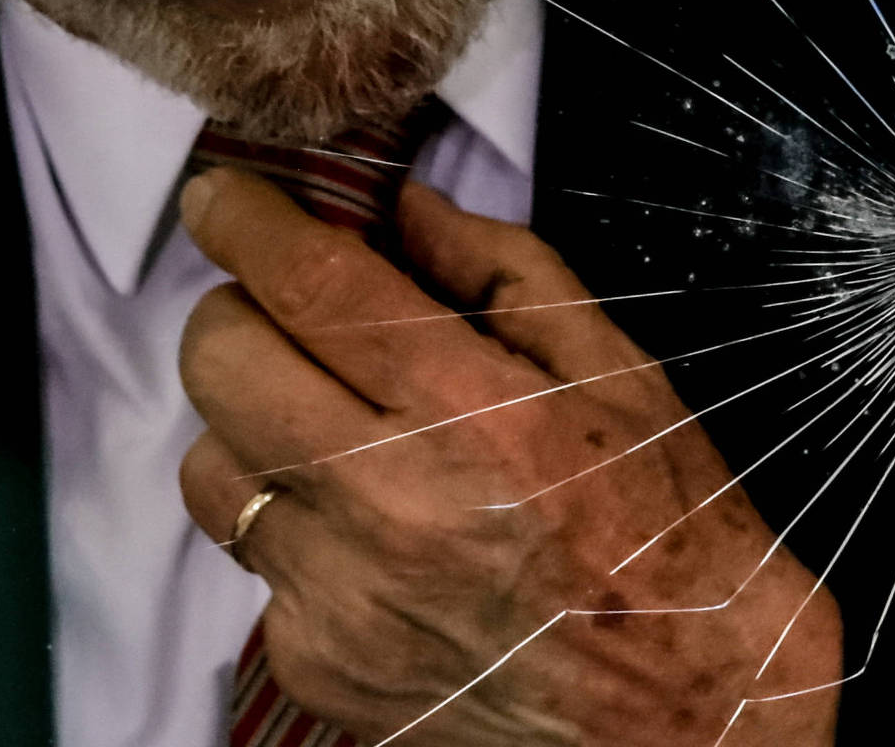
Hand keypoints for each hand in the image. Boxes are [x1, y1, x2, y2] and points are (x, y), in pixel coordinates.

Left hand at [177, 167, 842, 745]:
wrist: (685, 707)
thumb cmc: (665, 526)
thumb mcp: (617, 367)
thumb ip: (503, 269)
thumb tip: (399, 207)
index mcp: (471, 409)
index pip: (307, 283)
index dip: (243, 220)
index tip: (222, 198)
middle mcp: (389, 502)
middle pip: (221, 362)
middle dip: (239, 312)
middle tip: (295, 317)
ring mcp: (340, 594)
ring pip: (209, 467)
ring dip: (254, 429)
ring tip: (337, 435)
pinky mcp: (317, 663)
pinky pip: (252, 567)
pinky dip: (296, 534)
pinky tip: (374, 537)